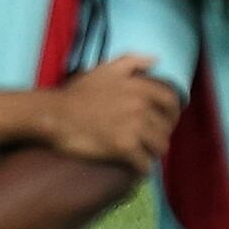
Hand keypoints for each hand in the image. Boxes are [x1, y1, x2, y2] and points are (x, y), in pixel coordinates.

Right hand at [35, 53, 177, 169]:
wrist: (56, 114)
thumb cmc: (77, 92)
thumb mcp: (105, 68)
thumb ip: (132, 61)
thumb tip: (156, 60)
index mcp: (139, 87)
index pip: (171, 101)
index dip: (173, 114)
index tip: (166, 121)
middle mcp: (141, 106)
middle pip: (166, 128)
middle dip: (161, 135)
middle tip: (150, 141)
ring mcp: (134, 127)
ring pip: (159, 147)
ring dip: (153, 153)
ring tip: (143, 155)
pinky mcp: (123, 147)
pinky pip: (144, 163)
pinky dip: (142, 168)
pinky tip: (135, 168)